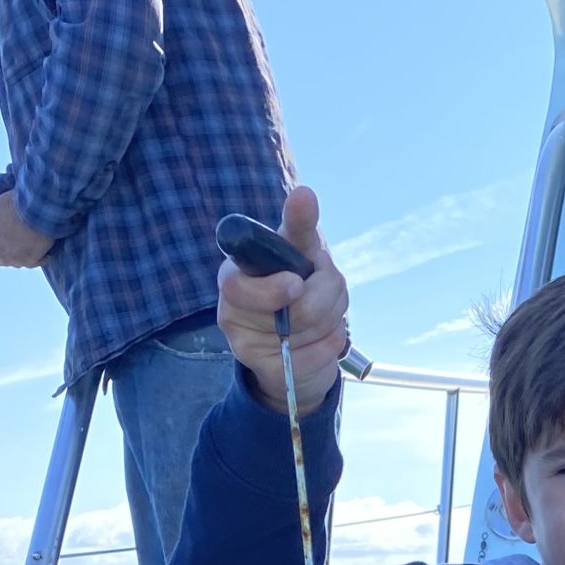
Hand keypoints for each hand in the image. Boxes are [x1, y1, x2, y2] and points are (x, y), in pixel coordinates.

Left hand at [0, 190, 52, 268]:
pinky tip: (43, 250)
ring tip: (31, 244)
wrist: (40, 204)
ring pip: (11, 263)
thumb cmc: (22, 199)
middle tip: (14, 249)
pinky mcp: (24, 259)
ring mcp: (7, 251)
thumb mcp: (0, 205)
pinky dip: (36, 258)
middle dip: (2, 256)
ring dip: (19, 257)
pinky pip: (29, 264)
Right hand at [217, 184, 347, 415]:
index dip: (272, 289)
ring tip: (324, 315)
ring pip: (310, 327)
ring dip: (332, 318)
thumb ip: (300, 228)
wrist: (295, 353)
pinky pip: (314, 356)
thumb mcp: (301, 253)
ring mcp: (243, 340)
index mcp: (236, 270)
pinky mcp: (265, 369)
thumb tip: (304, 194)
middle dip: (327, 296)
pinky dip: (331, 344)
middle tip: (325, 291)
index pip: (239, 282)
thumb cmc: (299, 290)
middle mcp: (231, 305)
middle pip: (294, 304)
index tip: (297, 283)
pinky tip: (323, 339)